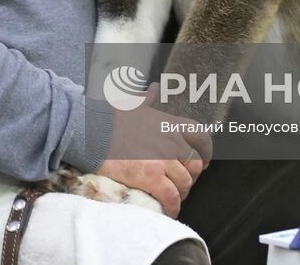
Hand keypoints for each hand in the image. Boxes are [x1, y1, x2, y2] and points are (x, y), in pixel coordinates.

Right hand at [96, 92, 211, 216]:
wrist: (93, 131)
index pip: (201, 136)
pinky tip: (167, 209)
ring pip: (184, 183)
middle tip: (179, 184)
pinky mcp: (151, 177)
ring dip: (180, 193)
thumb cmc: (110, 118)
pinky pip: (171, 197)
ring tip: (171, 197)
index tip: (202, 162)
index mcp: (170, 123)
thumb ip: (147, 100)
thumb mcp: (134, 105)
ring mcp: (163, 160)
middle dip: (190, 177)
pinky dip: (172, 206)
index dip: (206, 152)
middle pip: (195, 164)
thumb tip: (152, 90)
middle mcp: (172, 141)